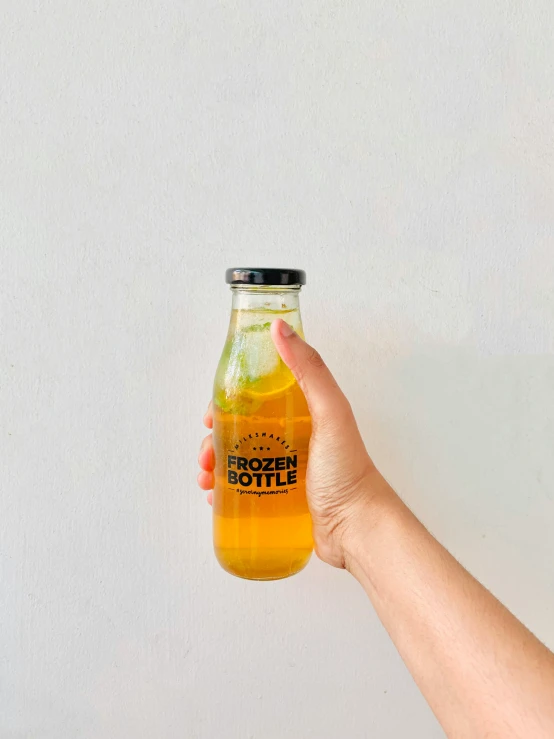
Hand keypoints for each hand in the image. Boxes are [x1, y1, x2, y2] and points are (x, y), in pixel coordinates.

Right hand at [198, 319, 377, 567]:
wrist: (359, 530)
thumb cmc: (349, 473)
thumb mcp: (330, 413)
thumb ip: (309, 369)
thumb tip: (280, 327)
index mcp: (304, 413)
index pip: (257, 397)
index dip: (229, 401)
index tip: (212, 413)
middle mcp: (293, 438)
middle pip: (242, 429)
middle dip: (216, 437)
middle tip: (206, 452)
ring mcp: (285, 470)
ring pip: (238, 460)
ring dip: (214, 464)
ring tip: (206, 478)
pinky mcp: (280, 498)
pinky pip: (244, 489)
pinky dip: (224, 489)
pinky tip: (214, 496)